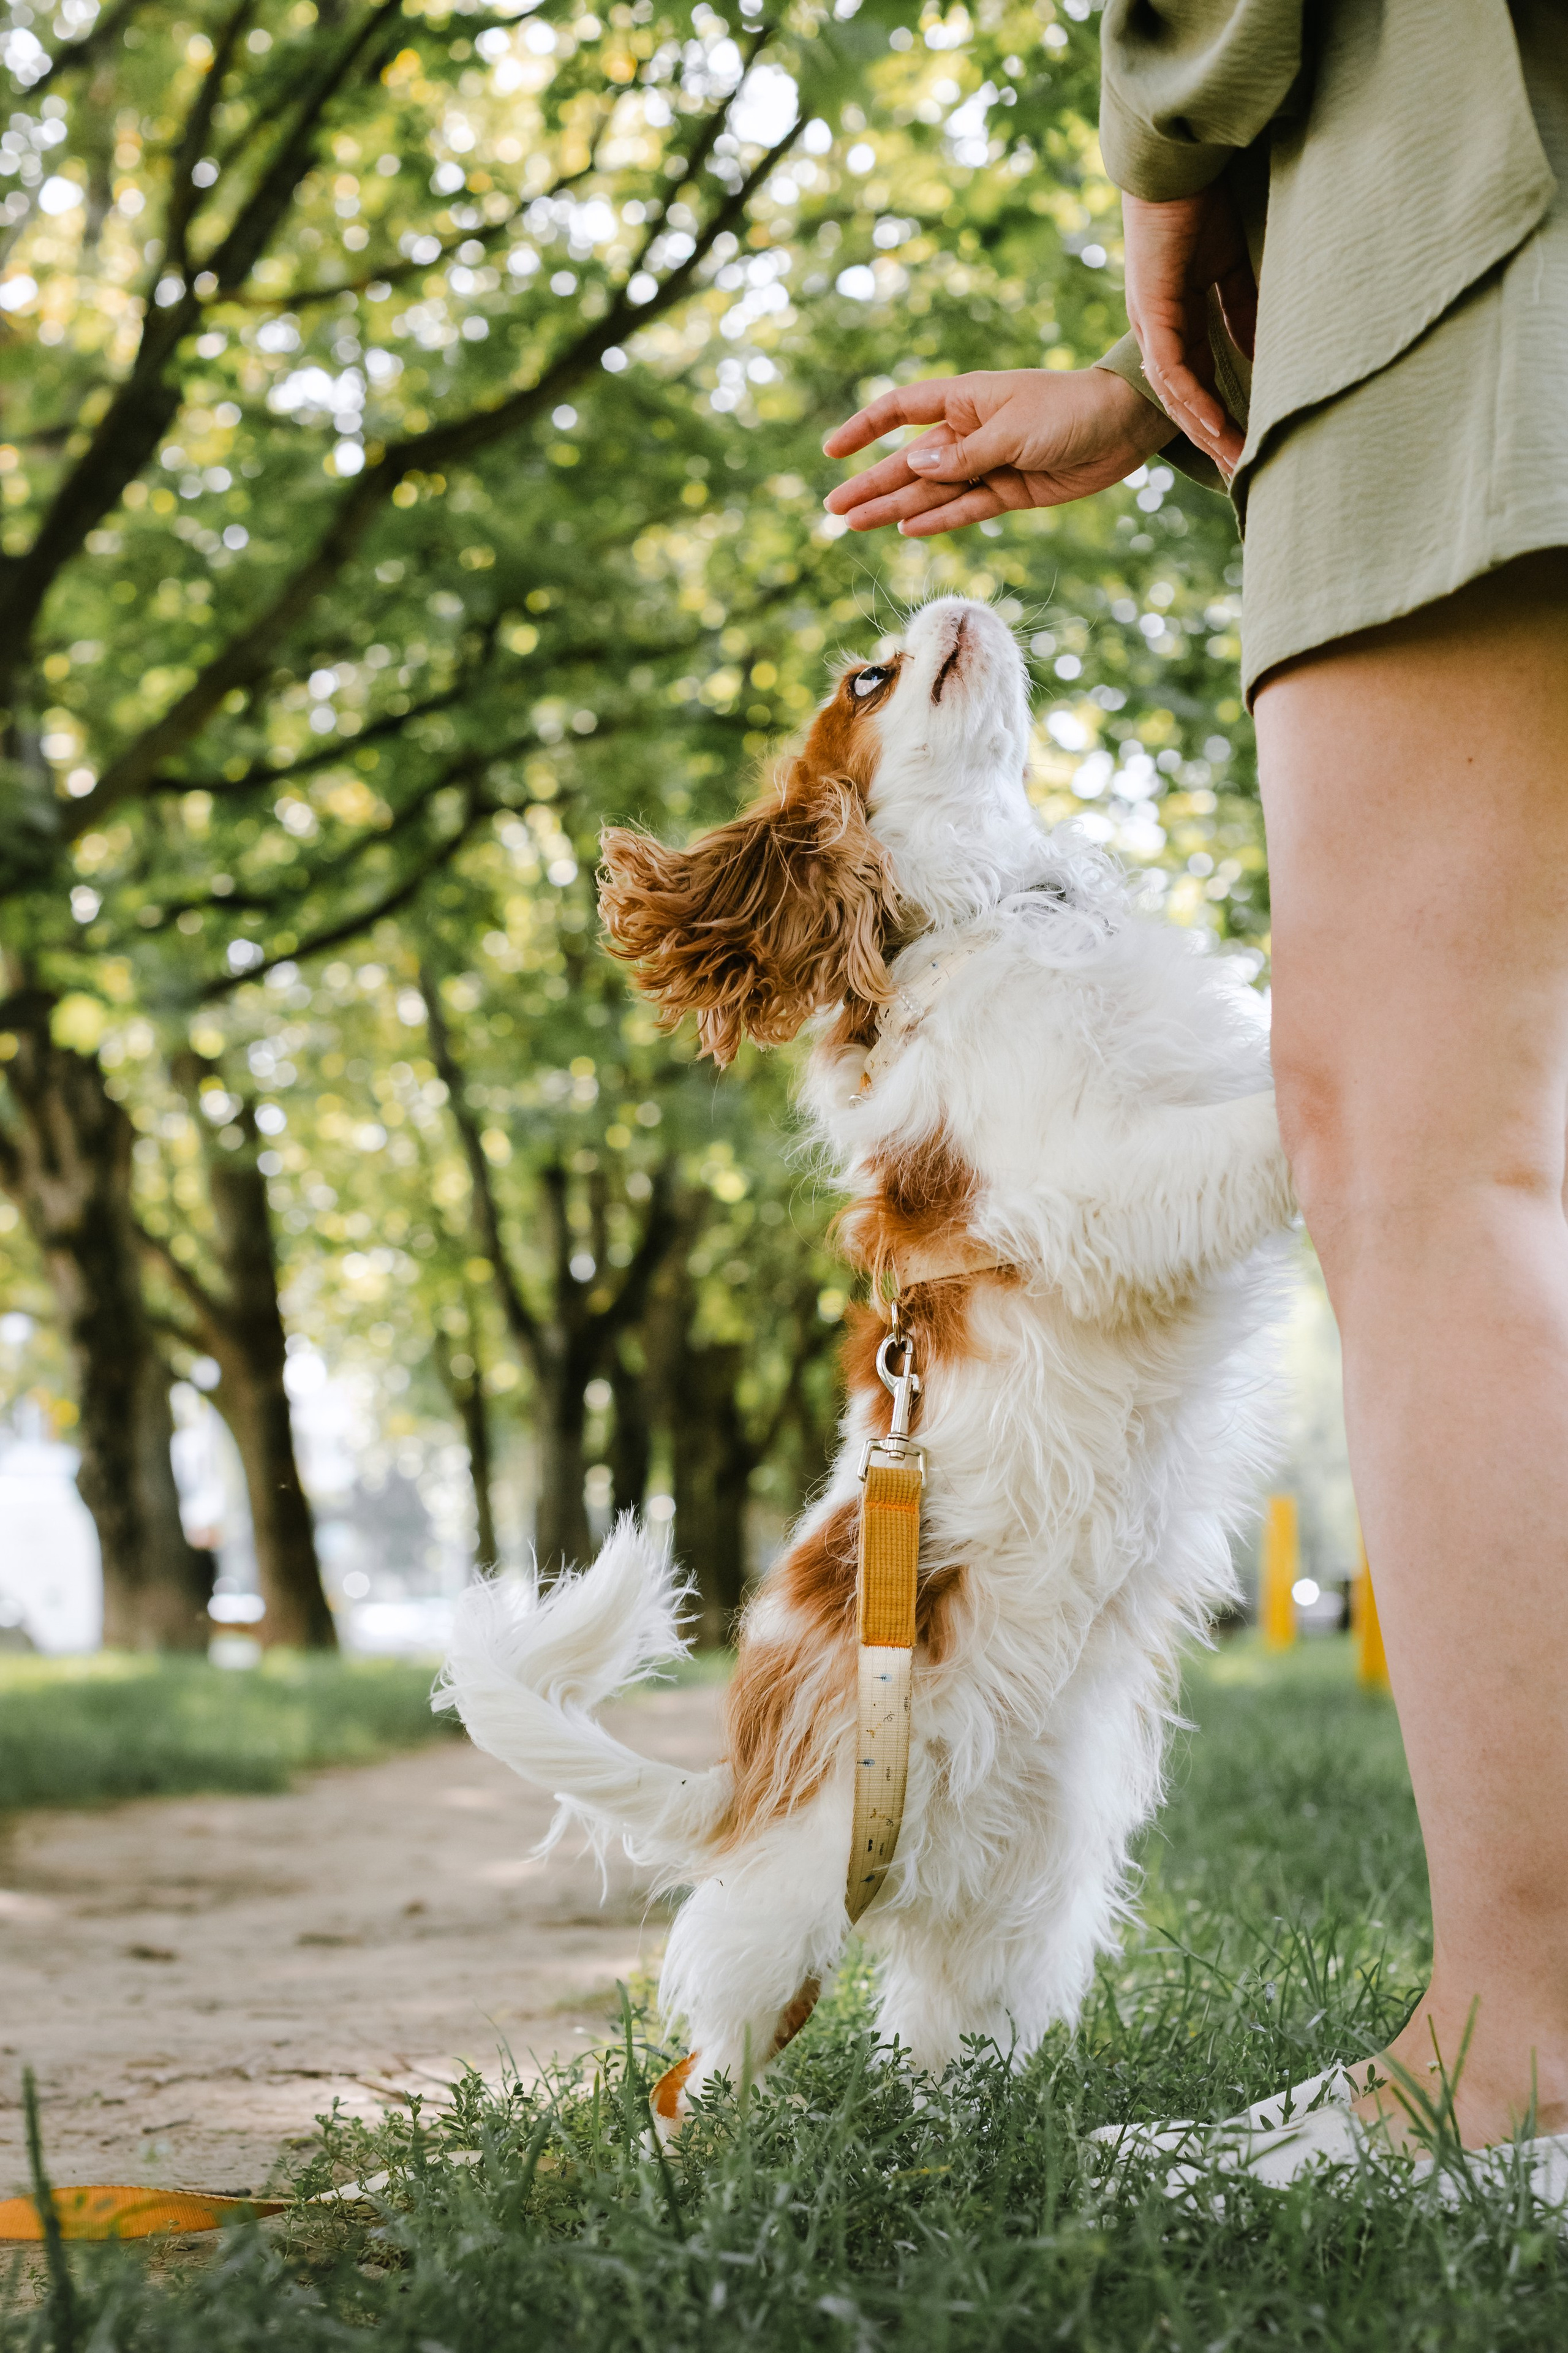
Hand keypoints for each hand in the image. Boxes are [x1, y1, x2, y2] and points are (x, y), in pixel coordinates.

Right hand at [822, 365, 1175, 537]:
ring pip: (932, 491)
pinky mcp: (1009, 492)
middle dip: (872, 484)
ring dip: (895, 509)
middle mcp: (970, 432)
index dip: (866, 428)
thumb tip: (914, 464)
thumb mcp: (1013, 430)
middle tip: (834, 511)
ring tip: (856, 526)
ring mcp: (987, 464)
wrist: (1124, 427)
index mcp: (965, 399)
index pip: (901, 410)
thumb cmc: (1069, 410)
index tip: (832, 450)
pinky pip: (965, 509)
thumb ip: (963, 454)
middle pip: (909, 462)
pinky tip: (907, 529)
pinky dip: (939, 520)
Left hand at [1122, 186, 1254, 476]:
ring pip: (1175, 391)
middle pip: (1183, 395)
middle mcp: (1156, 324)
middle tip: (1239, 472)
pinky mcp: (1152, 308)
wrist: (1181, 156)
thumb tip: (1261, 352)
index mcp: (1174, 313)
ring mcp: (1150, 319)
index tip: (1246, 442)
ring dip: (1205, 430)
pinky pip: (1172, 368)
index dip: (1221, 411)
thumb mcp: (1234, 264)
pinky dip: (1195, 400)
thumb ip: (1245, 309)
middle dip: (1212, 436)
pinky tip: (1217, 428)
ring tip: (1233, 463)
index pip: (1198, 376)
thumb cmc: (1207, 196)